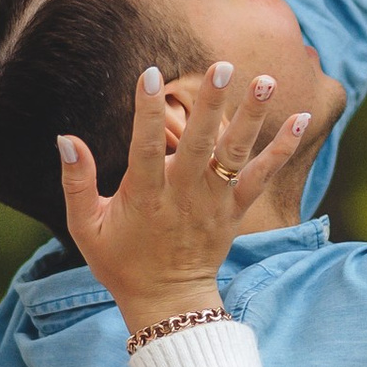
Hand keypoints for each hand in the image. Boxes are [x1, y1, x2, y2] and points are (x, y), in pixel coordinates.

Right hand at [56, 59, 312, 346]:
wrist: (166, 301)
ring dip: (251, 117)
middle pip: (199, 143)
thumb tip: (65, 138)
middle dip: (210, 104)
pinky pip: (262, 177)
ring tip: (265, 81)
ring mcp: (214, 202)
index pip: (145, 147)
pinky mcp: (235, 210)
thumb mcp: (85, 227)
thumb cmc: (120, 261)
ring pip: (235, 155)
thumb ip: (76, 182)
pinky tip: (301, 119)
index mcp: (145, 197)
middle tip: (222, 65)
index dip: (145, 112)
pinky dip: (282, 149)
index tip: (148, 74)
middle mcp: (183, 195)